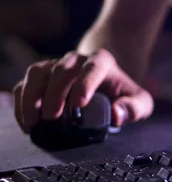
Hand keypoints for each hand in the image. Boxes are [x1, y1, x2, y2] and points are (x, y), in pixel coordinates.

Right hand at [13, 49, 153, 133]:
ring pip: (38, 72)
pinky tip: (27, 122)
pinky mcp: (41, 75)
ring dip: (33, 96)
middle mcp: (76, 59)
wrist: (106, 83)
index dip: (85, 84)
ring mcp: (55, 65)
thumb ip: (134, 108)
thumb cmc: (122, 94)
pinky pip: (25, 83)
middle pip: (61, 69)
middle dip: (55, 93)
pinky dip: (22, 102)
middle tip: (52, 118)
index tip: (78, 105)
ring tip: (34, 121)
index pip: (93, 68)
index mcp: (102, 62)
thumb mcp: (139, 102)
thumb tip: (117, 115)